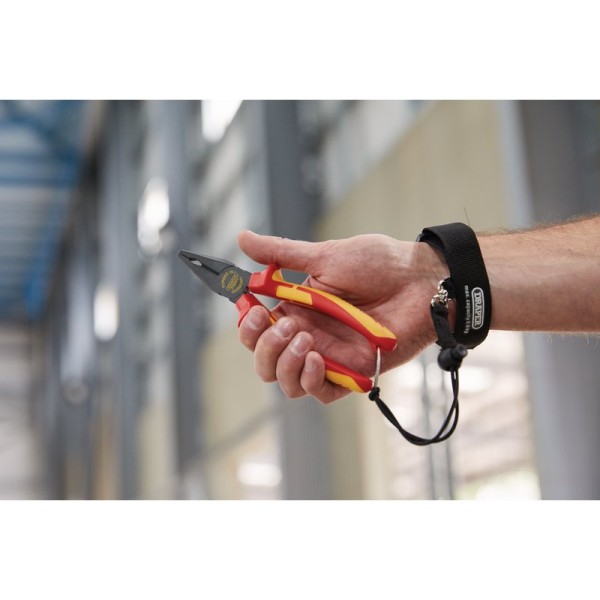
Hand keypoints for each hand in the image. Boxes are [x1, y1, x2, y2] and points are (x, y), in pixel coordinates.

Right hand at [237, 230, 449, 402]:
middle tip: (284, 324)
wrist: (420, 280)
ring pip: (285, 381)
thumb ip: (281, 253)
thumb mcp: (324, 255)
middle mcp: (307, 335)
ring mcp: (328, 356)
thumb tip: (241, 237)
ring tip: (304, 338)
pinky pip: (318, 393)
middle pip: (265, 361)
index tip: (254, 308)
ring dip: (283, 363)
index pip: (257, 329)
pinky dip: (308, 380)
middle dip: (262, 347)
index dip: (248, 325)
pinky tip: (315, 358)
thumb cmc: (378, 264)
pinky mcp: (351, 374)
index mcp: (297, 308)